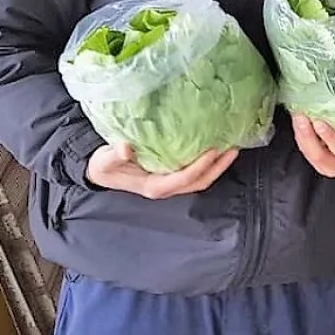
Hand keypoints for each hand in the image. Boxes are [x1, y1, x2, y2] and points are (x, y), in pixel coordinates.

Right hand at [85, 142, 237, 198]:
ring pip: (200, 179)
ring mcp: (170, 182)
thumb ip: (114, 156)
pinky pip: (194, 171)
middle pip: (199, 182)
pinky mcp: (171, 174)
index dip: (199, 167)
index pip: (183, 179)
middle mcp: (166, 187)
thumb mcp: (104, 162)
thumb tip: (126, 147)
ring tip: (231, 148)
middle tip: (233, 149)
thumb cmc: (103, 166)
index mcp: (154, 186)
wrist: (100, 171)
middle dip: (218, 168)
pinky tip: (215, 147)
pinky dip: (208, 162)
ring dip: (217, 166)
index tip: (213, 150)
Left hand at [292, 113, 334, 177]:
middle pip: (318, 154)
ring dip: (300, 133)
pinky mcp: (312, 158)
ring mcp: (322, 164)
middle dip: (308, 136)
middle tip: (302, 117)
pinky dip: (298, 133)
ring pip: (307, 151)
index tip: (320, 123)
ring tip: (297, 114)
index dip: (329, 138)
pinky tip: (296, 118)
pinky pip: (303, 147)